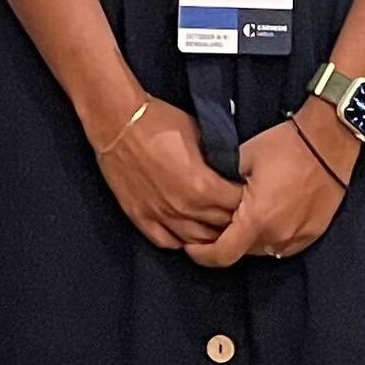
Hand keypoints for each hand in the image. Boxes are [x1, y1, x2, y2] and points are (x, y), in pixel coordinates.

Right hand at [91, 100, 241, 251]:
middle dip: (232, 219)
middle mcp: (184, 208)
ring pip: (196, 241)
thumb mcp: (201, 135)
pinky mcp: (141, 217)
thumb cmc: (159, 122)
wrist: (118, 122)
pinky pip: (167, 242)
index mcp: (203, 186)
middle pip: (221, 227)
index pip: (237, 205)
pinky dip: (180, 241)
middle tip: (236, 211)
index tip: (246, 192)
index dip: (246, 198)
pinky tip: (187, 233)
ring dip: (209, 235)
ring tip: (215, 225)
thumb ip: (218, 159)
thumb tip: (231, 169)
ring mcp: (161, 216)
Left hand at [186, 122, 346, 267]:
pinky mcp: (313, 234)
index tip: (191, 247)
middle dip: (226, 242)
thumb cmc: (285, 145)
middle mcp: (277, 236)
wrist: (329, 141)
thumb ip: (220, 183)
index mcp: (256, 219)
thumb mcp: (242, 157)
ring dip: (250, 239)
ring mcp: (298, 238)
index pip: (221, 255)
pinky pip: (284, 245)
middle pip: (241, 252)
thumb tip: (203, 194)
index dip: (202, 255)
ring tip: (244, 217)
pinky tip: (268, 217)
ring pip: (263, 250)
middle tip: (217, 223)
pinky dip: (271, 236)